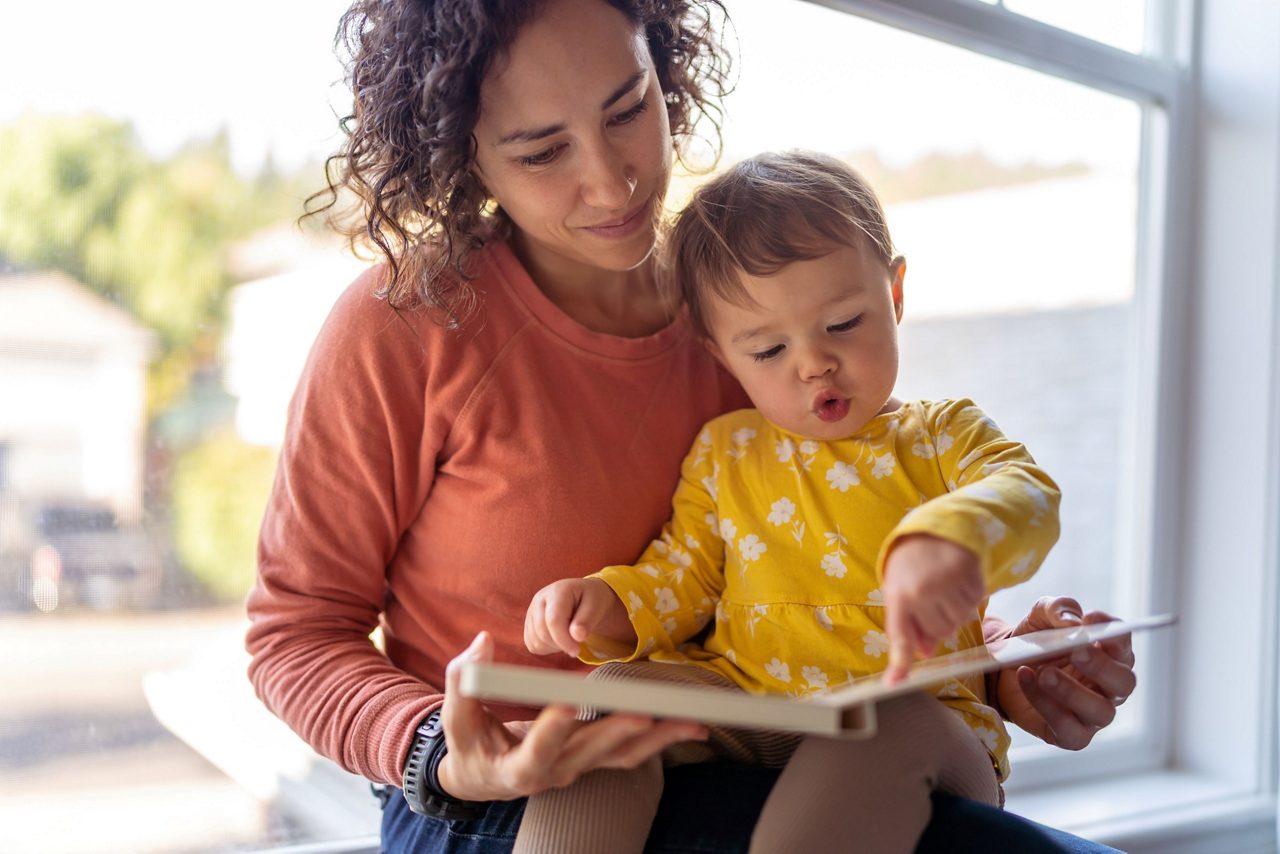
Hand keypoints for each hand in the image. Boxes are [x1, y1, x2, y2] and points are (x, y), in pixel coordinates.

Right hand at [436, 632, 707, 800]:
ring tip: (691, 723)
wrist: (483, 775)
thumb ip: (464, 679)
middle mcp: (555, 773)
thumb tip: (482, 643)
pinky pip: (631, 753)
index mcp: (518, 768)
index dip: (552, 729)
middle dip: (618, 731)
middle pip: (591, 752)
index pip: (537, 749)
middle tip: (643, 712)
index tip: (565, 705)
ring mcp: (579, 768)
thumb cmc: (468, 743)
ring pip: (622, 756)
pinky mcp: (594, 759)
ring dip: (657, 739)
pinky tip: (688, 727)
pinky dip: (660, 739)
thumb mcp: (458, 716)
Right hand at [525, 577, 635, 656]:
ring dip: (554, 647)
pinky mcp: (528, 624)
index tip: (577, 651)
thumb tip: (576, 636)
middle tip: (577, 642)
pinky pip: (532, 645)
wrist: (582, 598)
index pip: (553, 620)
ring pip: (536, 641)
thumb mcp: (596, 606)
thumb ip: (586, 620)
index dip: (564, 640)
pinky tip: (559, 638)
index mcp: (557, 591)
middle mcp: (540, 599)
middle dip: (561, 645)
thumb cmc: (590, 600)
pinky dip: (547, 648)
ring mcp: (531, 611)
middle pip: (543, 633)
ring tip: (569, 636)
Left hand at [882, 534, 983, 683]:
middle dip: (935, 621)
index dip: (898, 662)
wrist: (934, 530)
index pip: (899, 635)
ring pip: (957, 622)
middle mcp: (922, 591)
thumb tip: (925, 653)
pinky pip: (974, 606)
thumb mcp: (900, 590)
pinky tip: (956, 581)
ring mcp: (948, 585)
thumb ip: (908, 623)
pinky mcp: (971, 578)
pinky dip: (968, 598)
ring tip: (942, 587)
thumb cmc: (911, 565)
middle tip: (930, 597)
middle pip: (938, 632)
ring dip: (953, 610)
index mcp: (898, 595)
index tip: (893, 683)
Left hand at [996, 596, 1136, 749]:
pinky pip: (1068, 728)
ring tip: (1045, 673)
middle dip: (1101, 666)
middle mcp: (1109, 687)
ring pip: (1101, 711)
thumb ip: (1057, 609)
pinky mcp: (1072, 735)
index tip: (1090, 619)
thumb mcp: (1040, 617)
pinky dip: (1046, 705)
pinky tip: (1027, 680)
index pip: (1124, 644)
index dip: (1113, 633)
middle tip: (1076, 651)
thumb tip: (1072, 621)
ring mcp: (1093, 714)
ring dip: (1072, 691)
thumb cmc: (1034, 642)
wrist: (1002, 672)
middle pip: (1124, 682)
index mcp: (1109, 655)